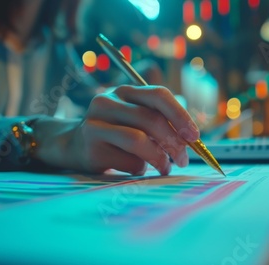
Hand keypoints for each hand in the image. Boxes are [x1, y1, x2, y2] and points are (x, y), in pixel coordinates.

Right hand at [34, 85, 199, 175]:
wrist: (74, 145)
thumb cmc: (117, 132)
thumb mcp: (136, 118)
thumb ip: (160, 122)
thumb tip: (192, 139)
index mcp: (125, 91)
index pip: (158, 95)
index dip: (180, 115)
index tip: (195, 136)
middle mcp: (107, 102)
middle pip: (150, 119)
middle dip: (174, 142)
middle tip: (183, 159)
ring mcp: (95, 125)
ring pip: (138, 140)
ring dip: (159, 158)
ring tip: (165, 167)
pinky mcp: (91, 149)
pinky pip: (128, 162)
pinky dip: (141, 168)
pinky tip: (139, 168)